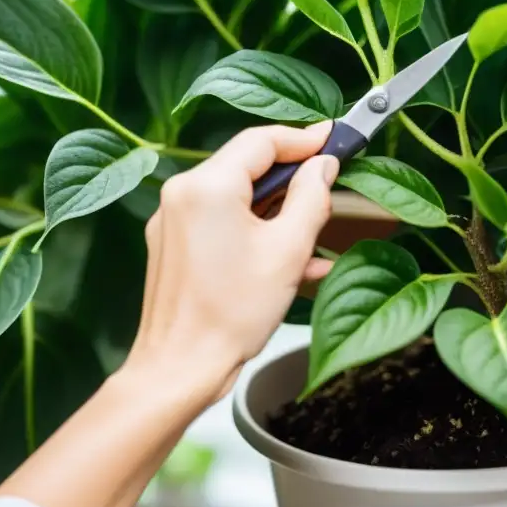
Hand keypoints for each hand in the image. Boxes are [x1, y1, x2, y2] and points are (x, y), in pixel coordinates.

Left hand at [129, 122, 338, 398]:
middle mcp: (182, 194)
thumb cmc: (231, 315)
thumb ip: (312, 198)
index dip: (304, 137)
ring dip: (278, 210)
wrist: (180, 369)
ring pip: (236, 198)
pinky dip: (255, 233)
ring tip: (317, 235)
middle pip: (246, 166)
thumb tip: (323, 166)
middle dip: (291, 176)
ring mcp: (172, 220)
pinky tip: (290, 259)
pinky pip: (221, 223)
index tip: (334, 137)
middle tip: (330, 183)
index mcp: (207, 186)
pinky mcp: (173, 245)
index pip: (262, 140)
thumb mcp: (288, 251)